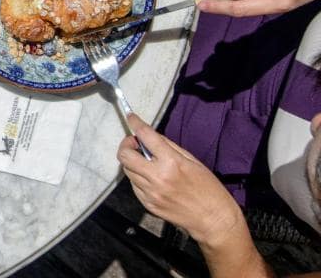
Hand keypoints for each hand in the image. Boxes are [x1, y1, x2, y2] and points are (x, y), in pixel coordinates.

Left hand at [118, 115, 243, 243]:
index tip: (131, 118)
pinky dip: (138, 179)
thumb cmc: (209, 190)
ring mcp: (151, 193)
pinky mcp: (148, 205)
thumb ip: (169, 147)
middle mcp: (157, 177)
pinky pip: (134, 186)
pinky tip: (150, 179)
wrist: (214, 221)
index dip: (135, 123)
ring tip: (145, 163)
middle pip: (125, 155)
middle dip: (126, 145)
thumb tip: (151, 136)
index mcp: (172, 163)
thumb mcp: (193, 161)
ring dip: (133, 162)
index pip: (146, 136)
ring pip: (127, 170)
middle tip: (135, 144)